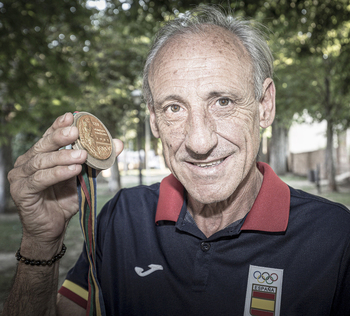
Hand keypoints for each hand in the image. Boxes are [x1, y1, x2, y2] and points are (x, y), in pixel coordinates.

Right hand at [8, 113, 122, 246]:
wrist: (53, 228)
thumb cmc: (65, 200)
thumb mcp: (83, 177)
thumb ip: (97, 159)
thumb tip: (119, 143)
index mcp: (40, 156)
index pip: (49, 137)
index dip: (59, 125)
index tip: (72, 116)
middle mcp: (27, 162)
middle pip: (43, 145)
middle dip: (60, 136)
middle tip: (76, 132)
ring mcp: (21, 176)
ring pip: (42, 161)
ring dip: (63, 156)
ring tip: (82, 155)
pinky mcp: (21, 191)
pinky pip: (40, 179)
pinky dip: (58, 173)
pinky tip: (73, 170)